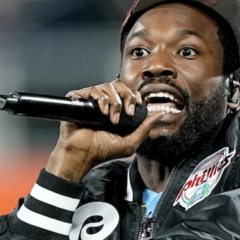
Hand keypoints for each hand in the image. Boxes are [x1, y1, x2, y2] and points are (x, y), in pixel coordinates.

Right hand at [46, 80, 165, 181]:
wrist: (82, 154)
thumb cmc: (102, 151)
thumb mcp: (130, 142)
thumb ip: (145, 128)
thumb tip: (161, 113)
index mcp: (115, 110)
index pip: (127, 91)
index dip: (134, 94)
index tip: (138, 104)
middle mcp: (103, 103)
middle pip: (118, 85)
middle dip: (126, 96)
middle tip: (128, 112)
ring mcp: (90, 101)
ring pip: (106, 86)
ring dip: (114, 102)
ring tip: (112, 118)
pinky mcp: (78, 100)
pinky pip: (91, 90)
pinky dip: (100, 99)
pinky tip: (103, 112)